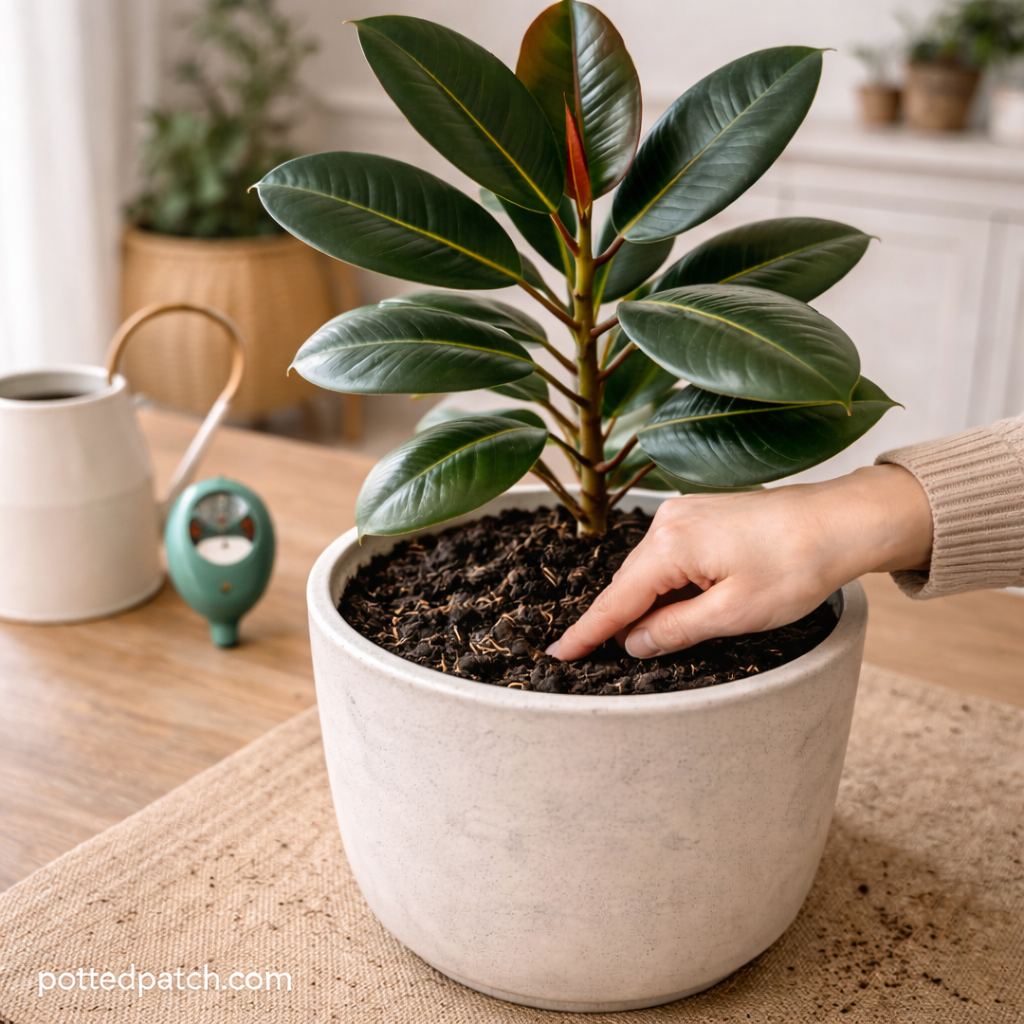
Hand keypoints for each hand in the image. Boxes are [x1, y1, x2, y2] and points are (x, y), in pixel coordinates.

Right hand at [547, 464, 932, 661]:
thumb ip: (675, 630)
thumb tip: (633, 642)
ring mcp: (684, 514)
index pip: (617, 600)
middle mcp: (668, 522)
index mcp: (671, 546)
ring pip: (649, 571)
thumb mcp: (734, 613)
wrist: (840, 520)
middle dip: (617, 620)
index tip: (557, 655)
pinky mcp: (701, 514)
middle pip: (629, 584)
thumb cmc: (796, 565)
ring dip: (647, 603)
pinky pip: (668, 556)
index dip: (587, 632)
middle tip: (599, 658)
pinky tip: (680, 604)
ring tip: (653, 636)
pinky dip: (666, 584)